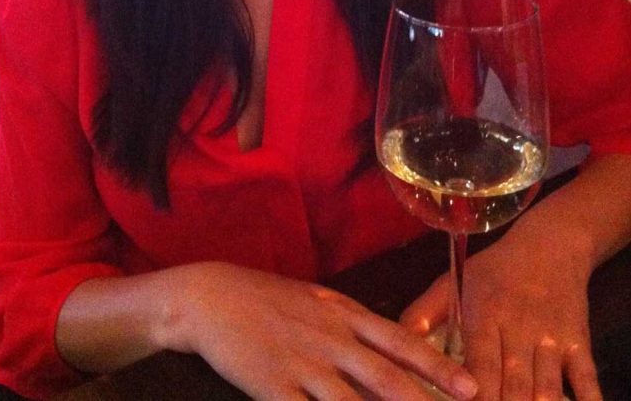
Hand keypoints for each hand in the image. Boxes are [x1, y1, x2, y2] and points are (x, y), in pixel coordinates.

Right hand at [161, 261, 477, 400]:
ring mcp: (303, 365)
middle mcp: (331, 340)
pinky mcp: (273, 388)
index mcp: (345, 315)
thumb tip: (393, 353)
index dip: (439, 368)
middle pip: (388, 381)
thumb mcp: (318, 303)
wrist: (212, 297)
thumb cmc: (270, 300)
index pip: (401, 343)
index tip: (473, 389)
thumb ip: (354, 328)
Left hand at [400, 231, 601, 400]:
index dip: (473, 395)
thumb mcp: (453, 282)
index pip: (479, 364)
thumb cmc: (493, 271)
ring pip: (547, 388)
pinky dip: (587, 400)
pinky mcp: (580, 344)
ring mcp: (552, 339)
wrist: (549, 246)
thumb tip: (395, 345)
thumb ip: (423, 314)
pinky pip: (587, 380)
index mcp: (484, 314)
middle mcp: (519, 329)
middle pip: (513, 384)